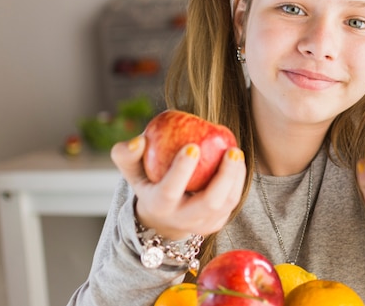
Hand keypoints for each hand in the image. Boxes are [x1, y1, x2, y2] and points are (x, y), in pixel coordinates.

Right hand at [110, 135, 246, 239]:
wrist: (162, 217)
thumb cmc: (148, 182)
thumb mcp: (131, 171)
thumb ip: (126, 154)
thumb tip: (139, 141)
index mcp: (158, 206)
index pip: (170, 191)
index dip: (181, 170)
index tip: (192, 145)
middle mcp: (182, 219)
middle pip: (209, 202)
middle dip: (224, 177)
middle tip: (232, 150)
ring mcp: (202, 224)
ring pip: (226, 203)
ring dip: (236, 177)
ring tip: (235, 152)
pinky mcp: (217, 222)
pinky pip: (232, 202)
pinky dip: (238, 181)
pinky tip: (238, 161)